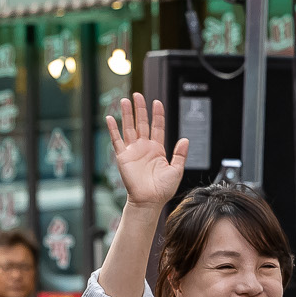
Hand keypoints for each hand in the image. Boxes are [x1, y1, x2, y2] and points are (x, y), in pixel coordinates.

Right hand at [105, 94, 189, 208]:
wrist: (149, 201)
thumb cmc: (163, 189)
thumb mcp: (177, 170)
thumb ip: (180, 154)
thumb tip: (185, 139)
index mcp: (157, 149)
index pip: (157, 127)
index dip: (157, 114)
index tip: (157, 102)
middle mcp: (144, 147)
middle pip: (142, 123)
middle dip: (140, 109)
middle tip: (138, 95)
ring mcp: (133, 151)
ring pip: (129, 128)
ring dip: (127, 114)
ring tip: (125, 101)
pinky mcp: (123, 156)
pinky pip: (117, 140)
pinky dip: (113, 129)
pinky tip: (110, 118)